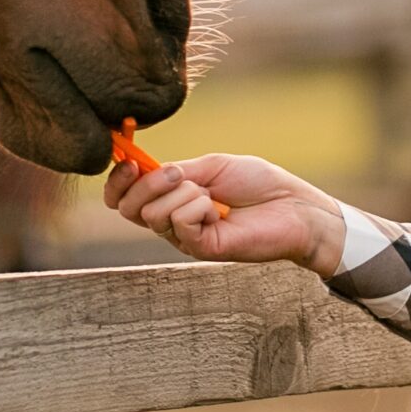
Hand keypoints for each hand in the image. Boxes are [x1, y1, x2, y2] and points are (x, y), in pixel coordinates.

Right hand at [103, 151, 347, 274]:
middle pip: (130, 209)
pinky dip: (198, 207)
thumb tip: (139, 167)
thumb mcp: (210, 166)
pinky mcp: (202, 249)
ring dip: (183, 193)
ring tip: (212, 195)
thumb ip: (174, 170)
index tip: (128, 162)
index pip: (124, 199)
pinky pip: (180, 223)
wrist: (293, 206)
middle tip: (180, 173)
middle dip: (147, 183)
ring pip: (153, 214)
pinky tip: (220, 211)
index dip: (117, 182)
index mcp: (171, 199)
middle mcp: (173, 221)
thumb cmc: (258, 184)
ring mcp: (186, 238)